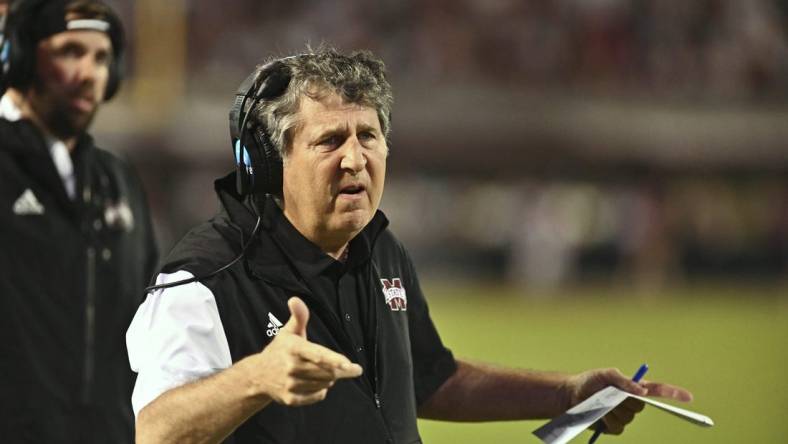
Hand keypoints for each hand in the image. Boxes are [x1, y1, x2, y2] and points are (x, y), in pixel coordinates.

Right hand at [250, 297, 362, 405]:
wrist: (257, 376)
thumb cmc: (279, 351)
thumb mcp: (288, 332)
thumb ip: (298, 316)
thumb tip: (295, 299)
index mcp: (293, 348)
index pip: (316, 354)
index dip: (333, 360)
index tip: (348, 364)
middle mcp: (290, 367)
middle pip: (326, 372)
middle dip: (340, 370)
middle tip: (347, 367)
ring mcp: (290, 384)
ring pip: (324, 384)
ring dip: (330, 379)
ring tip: (325, 372)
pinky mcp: (290, 399)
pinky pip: (317, 396)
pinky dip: (321, 391)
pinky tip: (317, 384)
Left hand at [564, 368, 692, 434]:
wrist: (571, 396)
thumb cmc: (589, 382)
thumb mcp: (604, 375)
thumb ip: (622, 380)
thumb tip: (642, 389)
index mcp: (634, 388)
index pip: (658, 390)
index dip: (673, 393)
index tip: (688, 397)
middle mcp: (632, 402)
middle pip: (641, 405)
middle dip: (625, 400)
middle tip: (610, 394)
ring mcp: (624, 416)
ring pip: (628, 417)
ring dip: (613, 410)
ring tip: (600, 402)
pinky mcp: (615, 427)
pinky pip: (618, 426)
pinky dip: (607, 419)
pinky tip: (599, 413)